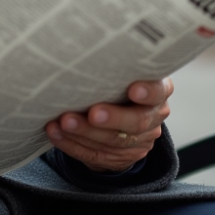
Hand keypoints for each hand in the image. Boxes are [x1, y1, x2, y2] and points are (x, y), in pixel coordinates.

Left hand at [45, 78, 172, 172]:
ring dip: (85, 132)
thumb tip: (82, 57)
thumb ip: (116, 70)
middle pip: (137, 122)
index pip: (159, 91)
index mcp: (158, 91)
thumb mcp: (124, 75)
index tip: (133, 89)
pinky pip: (95, 154)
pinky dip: (72, 143)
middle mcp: (153, 116)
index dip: (148, 92)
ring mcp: (140, 141)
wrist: (121, 119)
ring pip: (113, 142)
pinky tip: (55, 133)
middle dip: (113, 118)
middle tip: (92, 113)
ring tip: (63, 122)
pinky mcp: (121, 158)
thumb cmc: (118, 85)